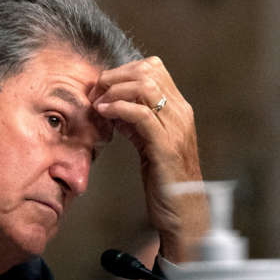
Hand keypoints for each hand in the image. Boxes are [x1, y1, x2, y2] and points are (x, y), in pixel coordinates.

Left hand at [90, 56, 205, 260]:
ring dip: (115, 90)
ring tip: (98, 102)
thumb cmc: (165, 180)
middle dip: (116, 76)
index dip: (124, 71)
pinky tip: (104, 113)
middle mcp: (181, 112)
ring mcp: (176, 127)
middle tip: (96, 92)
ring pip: (146, 86)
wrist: (184, 211)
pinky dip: (118, 108)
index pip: (154, 68)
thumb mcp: (149, 143)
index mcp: (178, 109)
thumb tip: (113, 106)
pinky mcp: (166, 145)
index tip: (103, 87)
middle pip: (149, 70)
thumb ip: (136, 123)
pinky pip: (141, 114)